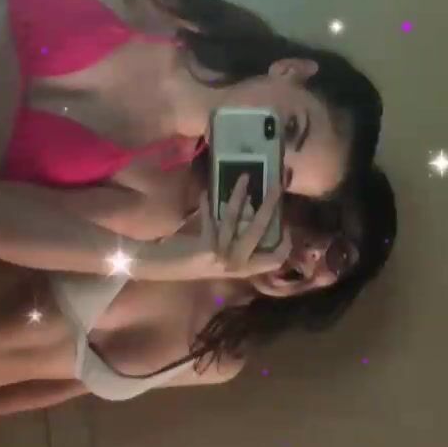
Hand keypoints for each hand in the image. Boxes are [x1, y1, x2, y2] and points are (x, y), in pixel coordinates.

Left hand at [147, 175, 291, 281]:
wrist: (161, 269)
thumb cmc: (191, 258)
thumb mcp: (220, 253)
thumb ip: (236, 239)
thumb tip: (253, 209)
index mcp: (243, 268)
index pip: (275, 260)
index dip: (285, 242)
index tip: (286, 220)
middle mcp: (236, 265)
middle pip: (259, 231)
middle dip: (270, 205)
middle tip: (276, 184)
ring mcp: (221, 258)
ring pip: (236, 220)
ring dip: (239, 195)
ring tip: (244, 177)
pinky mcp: (206, 248)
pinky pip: (211, 218)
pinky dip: (207, 203)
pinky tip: (205, 192)